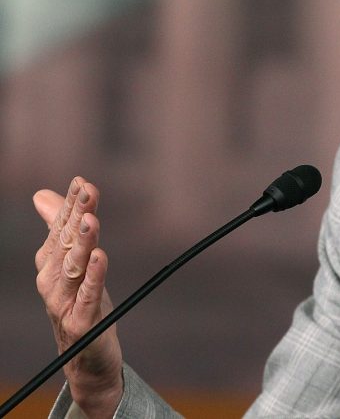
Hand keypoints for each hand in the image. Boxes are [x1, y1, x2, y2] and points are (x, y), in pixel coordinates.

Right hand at [34, 178, 123, 417]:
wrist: (84, 355)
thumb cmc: (80, 302)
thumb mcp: (73, 262)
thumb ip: (59, 227)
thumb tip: (41, 194)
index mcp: (50, 262)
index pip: (61, 227)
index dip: (72, 203)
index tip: (83, 180)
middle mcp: (52, 279)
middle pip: (66, 242)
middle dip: (77, 214)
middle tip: (88, 190)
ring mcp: (64, 301)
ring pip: (74, 266)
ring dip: (82, 242)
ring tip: (91, 219)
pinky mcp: (81, 321)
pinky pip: (87, 295)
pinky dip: (94, 276)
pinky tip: (100, 257)